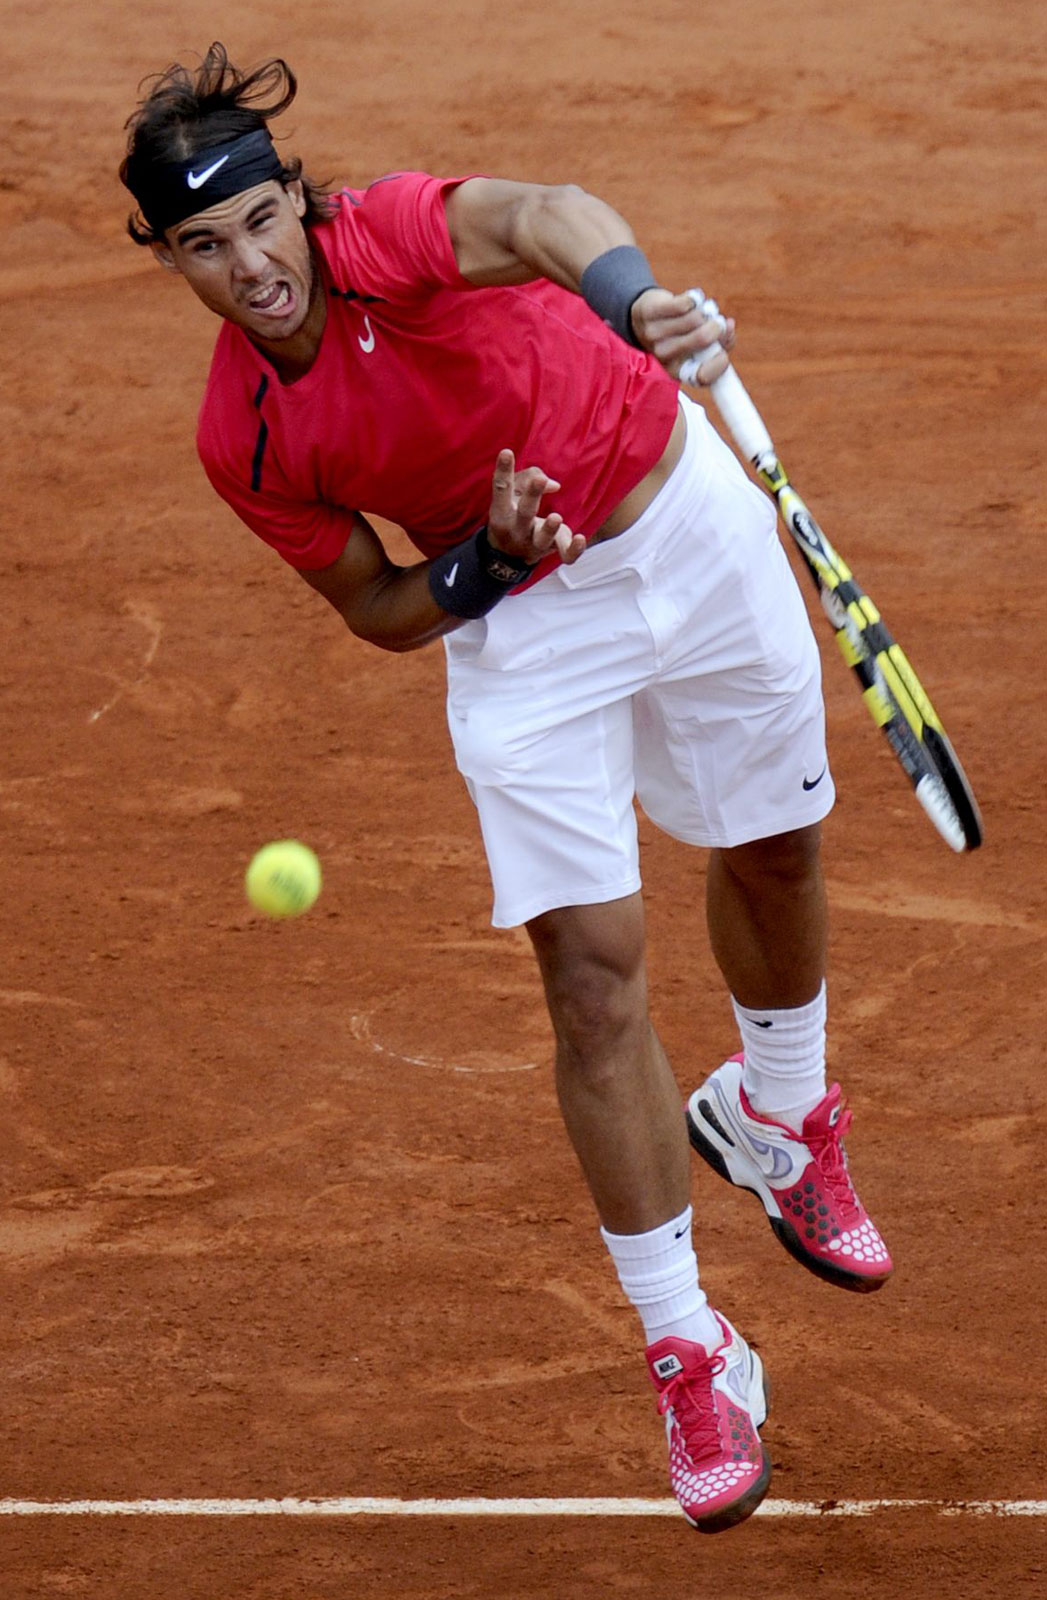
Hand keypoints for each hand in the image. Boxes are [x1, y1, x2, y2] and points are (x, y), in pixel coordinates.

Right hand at [486, 449, 586, 564]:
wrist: (507, 556)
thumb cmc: (511, 514)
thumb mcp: (511, 496)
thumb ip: (527, 479)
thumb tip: (554, 485)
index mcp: (502, 511)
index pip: (502, 488)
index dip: (503, 470)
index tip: (507, 452)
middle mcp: (516, 528)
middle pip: (525, 511)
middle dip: (532, 495)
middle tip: (539, 479)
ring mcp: (534, 542)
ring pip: (543, 538)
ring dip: (549, 529)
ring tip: (556, 517)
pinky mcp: (552, 551)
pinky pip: (565, 556)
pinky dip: (574, 551)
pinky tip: (581, 538)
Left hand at [630, 287, 735, 383]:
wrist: (645, 318)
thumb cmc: (681, 334)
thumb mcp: (700, 346)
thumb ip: (722, 342)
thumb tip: (729, 327)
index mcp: (678, 370)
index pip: (702, 377)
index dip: (719, 365)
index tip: (724, 353)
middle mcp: (664, 356)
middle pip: (702, 339)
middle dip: (717, 327)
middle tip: (717, 322)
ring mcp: (654, 335)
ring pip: (694, 318)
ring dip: (704, 311)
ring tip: (701, 311)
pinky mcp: (650, 313)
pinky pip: (683, 303)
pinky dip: (694, 299)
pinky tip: (692, 301)